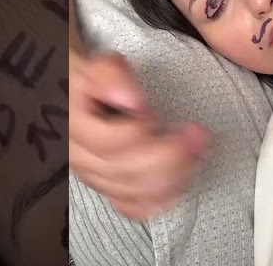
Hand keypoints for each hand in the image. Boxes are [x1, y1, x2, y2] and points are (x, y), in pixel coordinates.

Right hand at [68, 51, 210, 220]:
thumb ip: (111, 76)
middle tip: (199, 136)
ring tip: (197, 153)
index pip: (112, 142)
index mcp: (73, 127)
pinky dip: (159, 199)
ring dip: (173, 177)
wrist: (72, 97)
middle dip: (171, 156)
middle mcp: (79, 158)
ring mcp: (93, 177)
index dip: (143, 129)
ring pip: (133, 192)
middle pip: (127, 172)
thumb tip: (132, 101)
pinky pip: (132, 206)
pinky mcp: (106, 188)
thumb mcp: (97, 65)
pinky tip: (180, 181)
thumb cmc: (89, 79)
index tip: (160, 114)